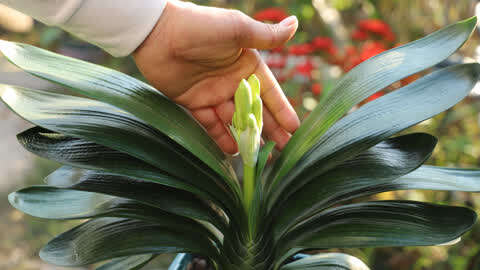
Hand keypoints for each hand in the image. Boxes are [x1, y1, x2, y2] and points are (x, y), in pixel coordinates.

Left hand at [133, 0, 299, 153]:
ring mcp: (213, 92)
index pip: (269, 91)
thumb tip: (296, 23)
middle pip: (254, 109)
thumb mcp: (237, 30)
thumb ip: (266, 36)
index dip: (281, 109)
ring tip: (260, 155)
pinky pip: (211, 124)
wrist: (157, 33)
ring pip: (234, 120)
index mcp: (246, 63)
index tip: (293, 128)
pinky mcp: (194, 102)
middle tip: (282, 148)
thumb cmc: (200, 27)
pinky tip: (233, 151)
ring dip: (247, 136)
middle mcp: (232, 80)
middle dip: (269, 128)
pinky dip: (221, 137)